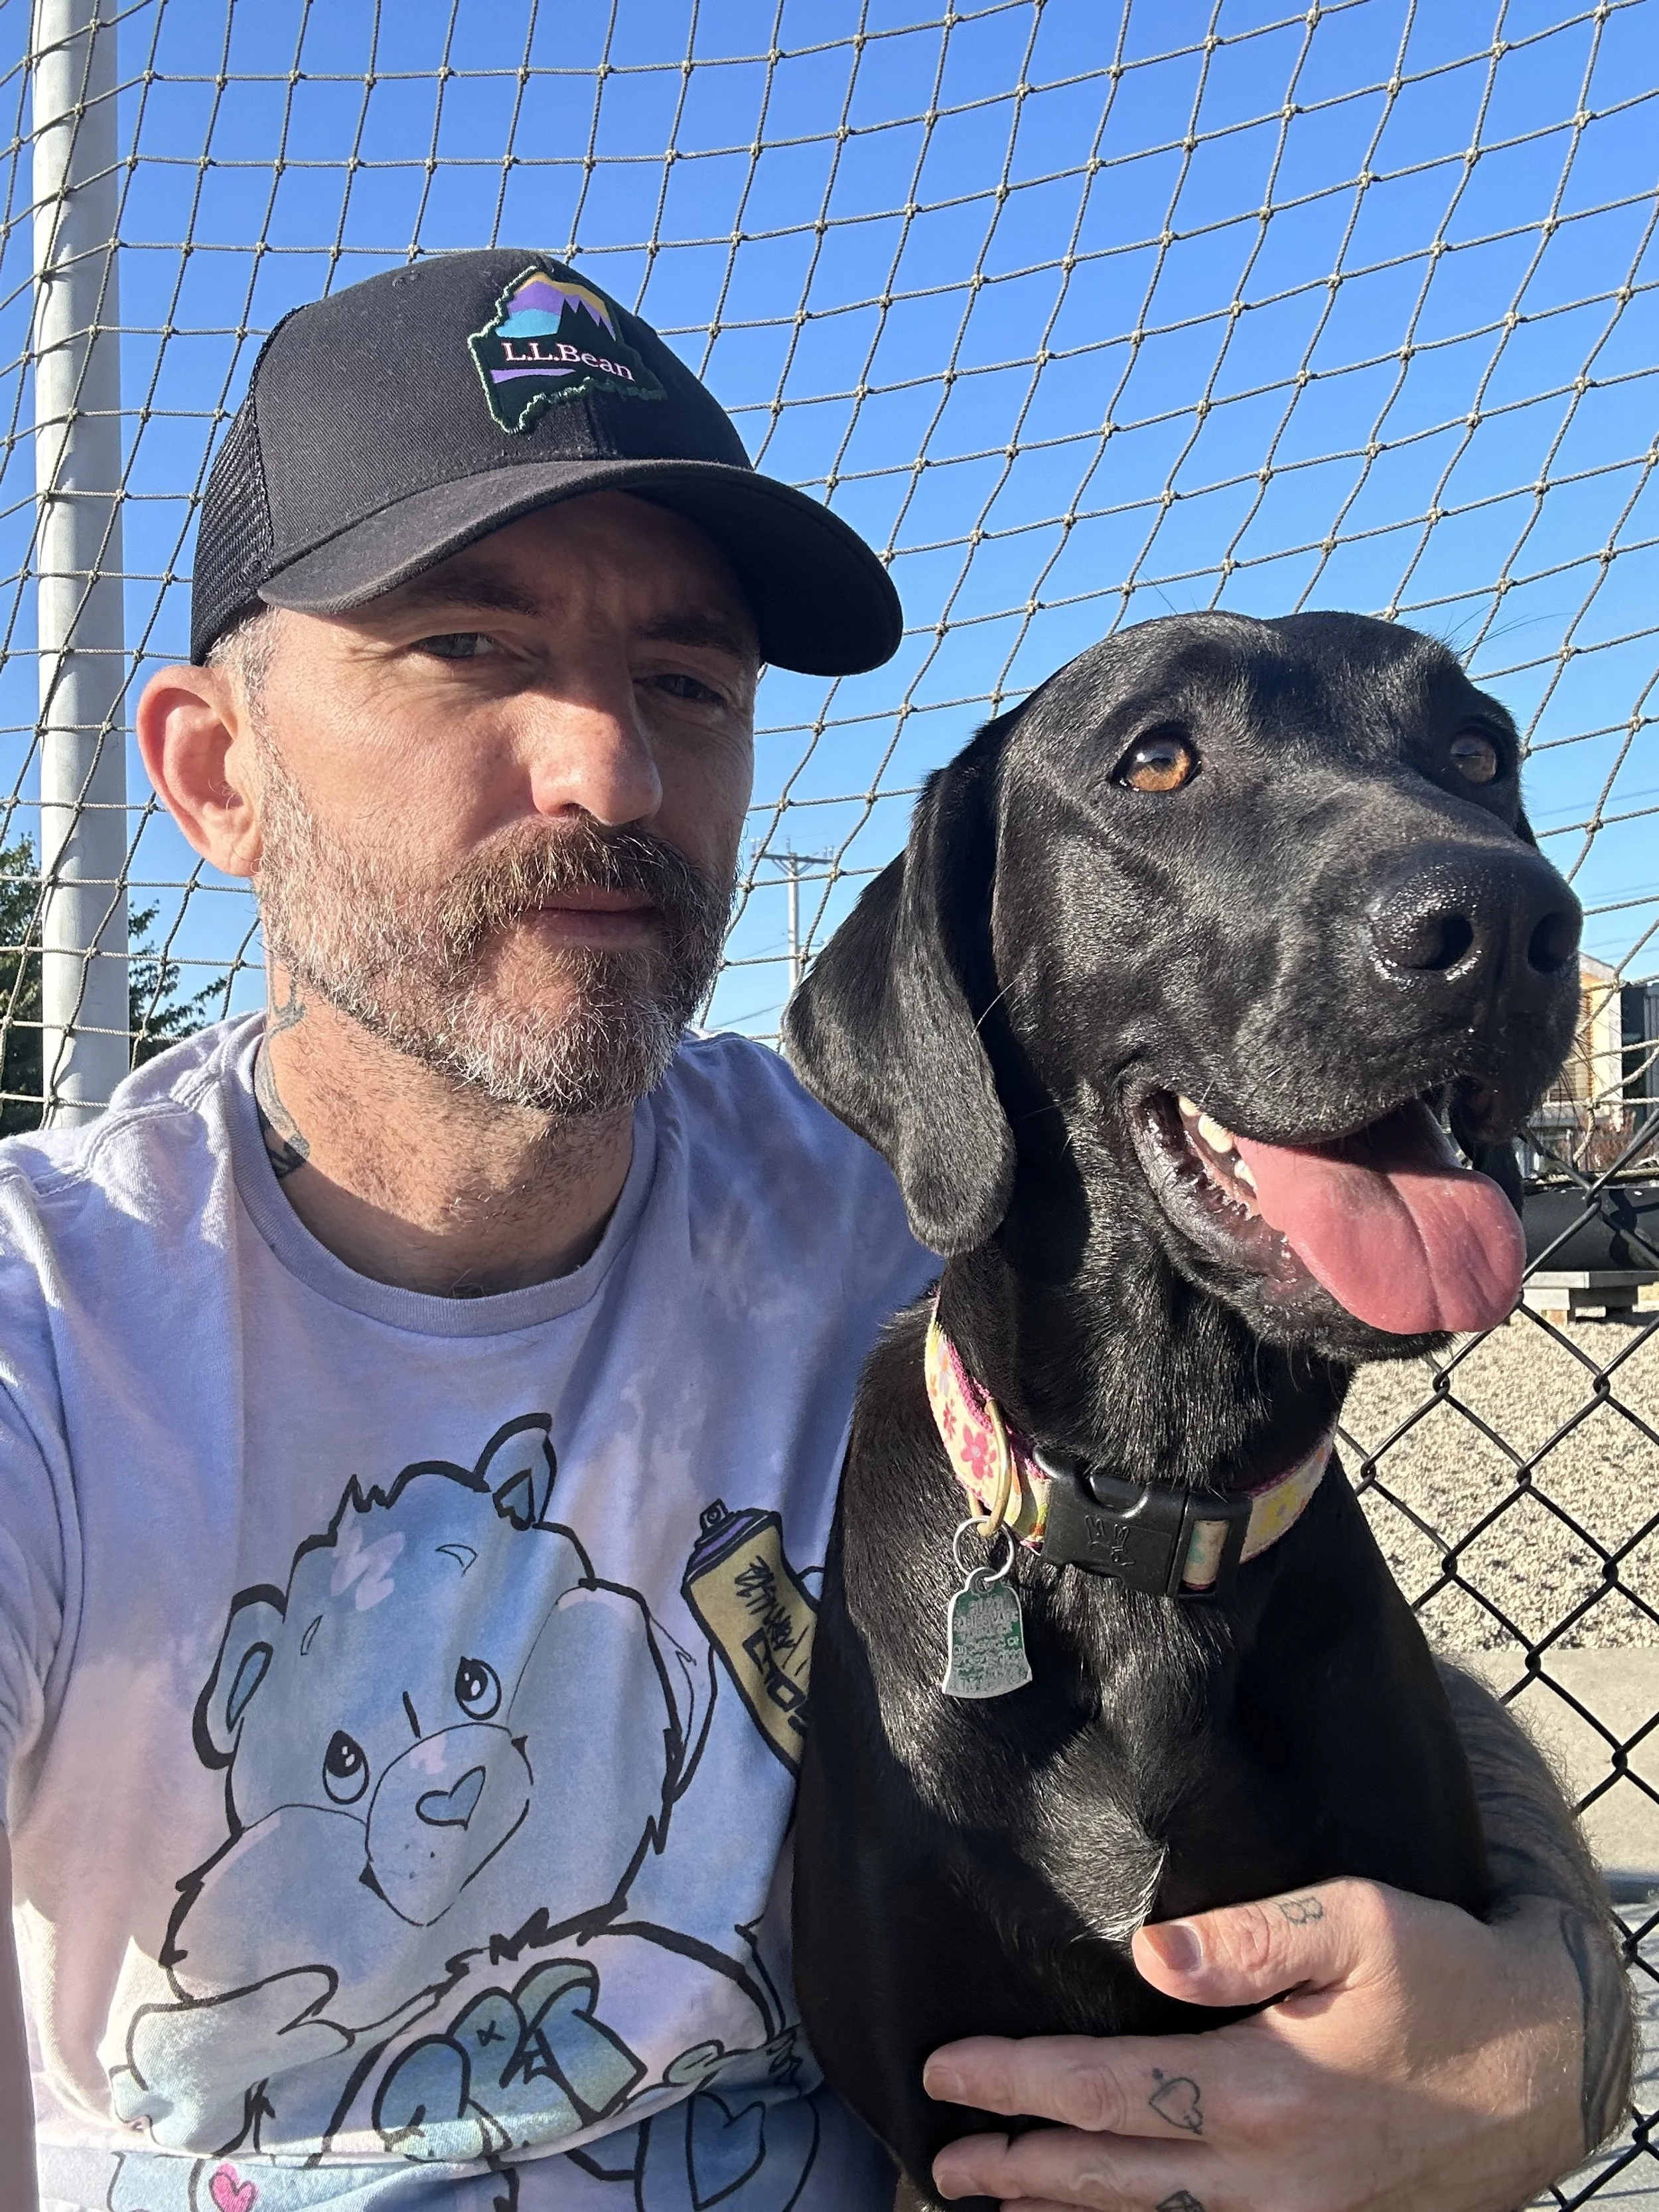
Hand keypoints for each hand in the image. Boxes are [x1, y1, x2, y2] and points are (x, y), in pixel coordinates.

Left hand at [923, 1877, 1590, 2210]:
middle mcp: (1272, 2173)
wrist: (1551, 2063)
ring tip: (996, 2206)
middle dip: (1018, 2169)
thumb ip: (1249, 1937)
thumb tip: (1148, 1954)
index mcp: (1266, 2089)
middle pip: (1113, 2179)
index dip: (1019, 2083)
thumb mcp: (1360, 1923)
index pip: (1109, 2090)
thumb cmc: (1449, 1977)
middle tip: (942, 2161)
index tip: (946, 2072)